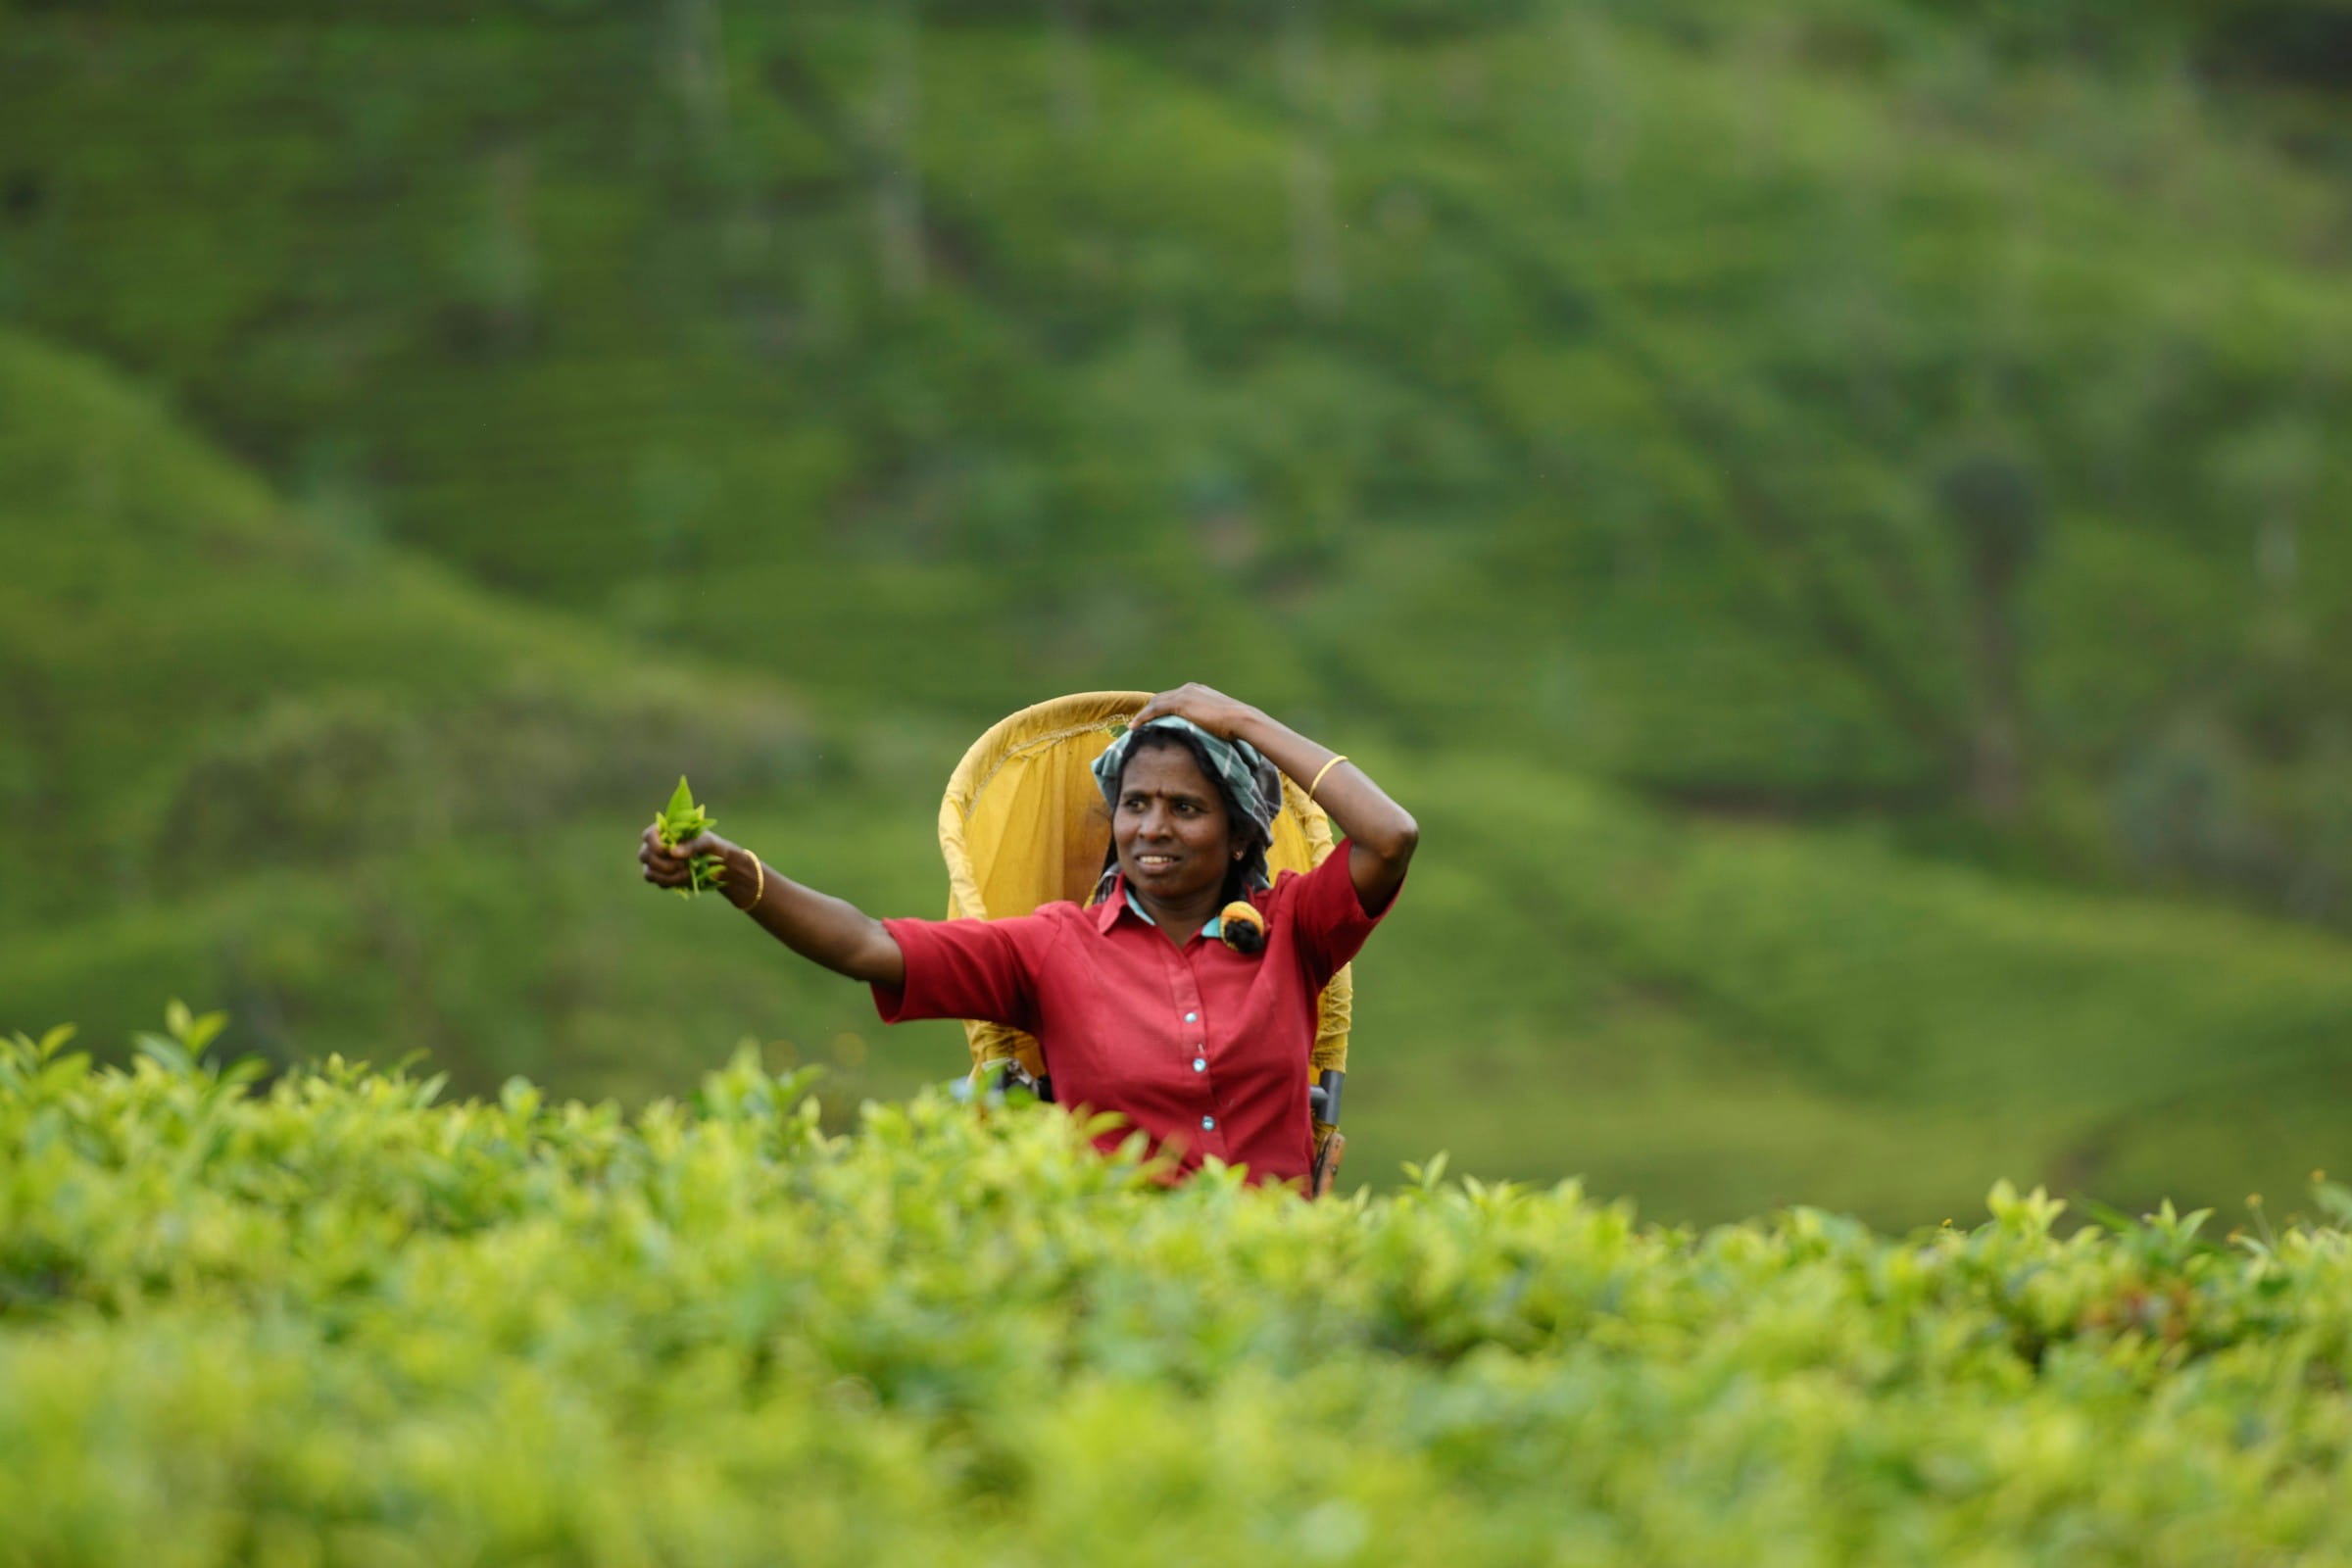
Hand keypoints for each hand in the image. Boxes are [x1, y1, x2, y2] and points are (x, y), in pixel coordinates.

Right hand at [637, 820, 757, 908]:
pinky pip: (658, 882)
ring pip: (649, 872)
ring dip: (668, 876)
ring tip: (688, 873)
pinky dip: (671, 882)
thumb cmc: (710, 846)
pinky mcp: (660, 877)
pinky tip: (686, 878)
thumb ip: (691, 845)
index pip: (648, 835)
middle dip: (663, 864)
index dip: (653, 844)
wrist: (717, 864)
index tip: (666, 851)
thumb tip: (673, 853)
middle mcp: (655, 847)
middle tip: (683, 865)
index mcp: (664, 831)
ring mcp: (655, 863)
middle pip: (645, 855)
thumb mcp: (706, 842)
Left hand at [1132, 682, 1259, 740]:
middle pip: (1161, 698)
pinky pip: (1155, 710)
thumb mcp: (1218, 719)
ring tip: (1133, 726)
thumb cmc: (1234, 724)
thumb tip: (1206, 732)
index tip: (1152, 718)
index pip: (1172, 697)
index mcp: (1197, 690)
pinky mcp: (1180, 703)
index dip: (1160, 707)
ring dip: (1143, 714)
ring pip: (1155, 703)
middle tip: (1137, 721)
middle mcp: (1188, 688)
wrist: (1239, 719)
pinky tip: (1134, 726)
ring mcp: (1183, 694)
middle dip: (1148, 709)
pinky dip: (1143, 717)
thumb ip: (1207, 720)